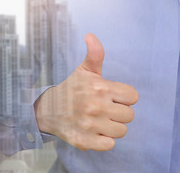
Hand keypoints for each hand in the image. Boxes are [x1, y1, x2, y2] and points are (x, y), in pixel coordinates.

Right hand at [34, 33, 138, 150]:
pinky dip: (103, 140)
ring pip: (122, 131)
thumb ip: (95, 54)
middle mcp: (96, 106)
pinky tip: (94, 131)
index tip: (112, 96)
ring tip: (99, 120)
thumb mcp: (83, 70)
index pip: (133, 96)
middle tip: (103, 108)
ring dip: (112, 127)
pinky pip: (110, 144)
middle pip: (129, 115)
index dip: (124, 97)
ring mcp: (90, 126)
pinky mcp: (85, 141)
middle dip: (118, 112)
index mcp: (100, 88)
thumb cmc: (70, 89)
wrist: (47, 110)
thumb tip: (90, 36)